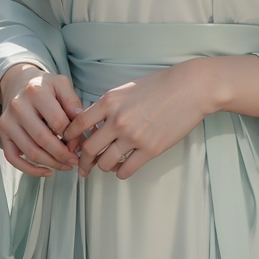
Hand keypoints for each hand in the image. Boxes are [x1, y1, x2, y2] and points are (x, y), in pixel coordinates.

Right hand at [0, 61, 84, 177]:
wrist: (18, 83)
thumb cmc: (45, 87)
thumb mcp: (61, 85)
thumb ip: (73, 102)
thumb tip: (83, 125)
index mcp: (36, 92)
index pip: (58, 122)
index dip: (72, 137)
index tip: (81, 144)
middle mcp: (18, 106)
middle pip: (43, 139)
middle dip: (62, 155)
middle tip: (76, 161)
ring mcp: (7, 122)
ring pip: (30, 152)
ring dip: (51, 164)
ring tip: (66, 166)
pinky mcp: (2, 134)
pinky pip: (14, 159)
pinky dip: (31, 170)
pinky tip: (48, 171)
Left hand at [61, 59, 210, 179]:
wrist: (190, 88)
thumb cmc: (161, 85)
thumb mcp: (127, 90)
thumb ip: (109, 106)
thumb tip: (94, 124)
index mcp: (109, 102)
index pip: (78, 124)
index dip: (69, 138)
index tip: (68, 144)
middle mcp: (118, 120)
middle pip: (89, 149)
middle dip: (83, 161)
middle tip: (82, 166)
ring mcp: (134, 136)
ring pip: (105, 163)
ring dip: (103, 167)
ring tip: (106, 165)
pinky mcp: (150, 149)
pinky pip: (126, 170)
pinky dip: (120, 172)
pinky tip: (122, 168)